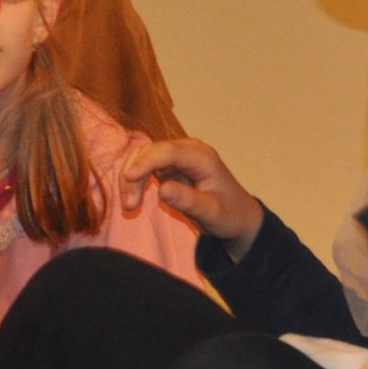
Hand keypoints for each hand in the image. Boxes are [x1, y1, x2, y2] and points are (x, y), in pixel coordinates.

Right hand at [120, 137, 262, 254]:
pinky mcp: (170, 166)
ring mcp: (178, 157)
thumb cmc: (229, 215)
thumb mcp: (211, 213)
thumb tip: (161, 190)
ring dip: (130, 178)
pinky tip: (133, 199)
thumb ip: (188, 201)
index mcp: (202, 157)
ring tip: (129, 206)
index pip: (169, 151)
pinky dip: (135, 181)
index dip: (146, 161)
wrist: (238, 218)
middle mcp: (188, 150)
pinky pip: (145, 167)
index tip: (129, 177)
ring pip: (143, 157)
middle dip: (134, 174)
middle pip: (151, 151)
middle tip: (129, 206)